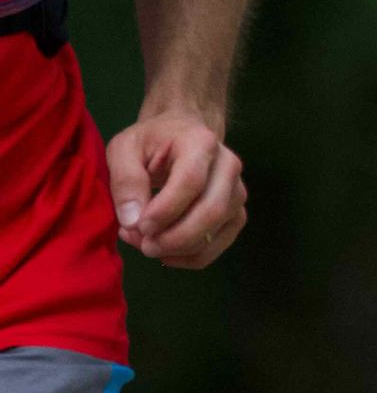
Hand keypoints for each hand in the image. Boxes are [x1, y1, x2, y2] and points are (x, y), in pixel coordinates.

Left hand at [108, 106, 247, 267]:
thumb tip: (132, 221)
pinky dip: (188, 258)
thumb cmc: (151, 141)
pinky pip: (217, 247)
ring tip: (146, 243)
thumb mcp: (125, 149)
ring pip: (214, 233)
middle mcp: (229, 166)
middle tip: (141, 243)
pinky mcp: (236, 214)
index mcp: (202, 143)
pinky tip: (165, 251)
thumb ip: (125, 180)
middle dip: (172, 238)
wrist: (181, 135)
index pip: (191, 182)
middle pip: (210, 212)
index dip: (164, 211)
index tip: (137, 226)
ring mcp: (237, 192)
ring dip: (177, 250)